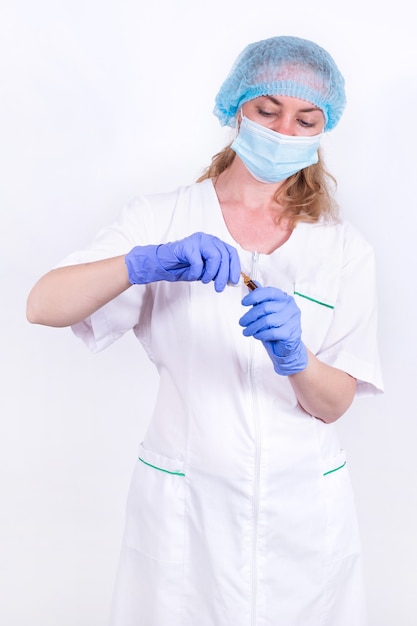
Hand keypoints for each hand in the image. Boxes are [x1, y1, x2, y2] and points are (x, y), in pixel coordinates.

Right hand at [125, 232, 240, 291]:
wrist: (163, 264)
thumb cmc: (184, 266)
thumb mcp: (205, 271)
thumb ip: (218, 272)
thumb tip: (231, 280)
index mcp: (213, 243)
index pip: (231, 252)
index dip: (235, 267)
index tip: (233, 281)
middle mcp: (207, 239)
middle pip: (224, 255)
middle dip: (223, 274)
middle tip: (219, 287)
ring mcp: (198, 240)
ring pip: (215, 257)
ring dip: (211, 273)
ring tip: (204, 280)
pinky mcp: (187, 246)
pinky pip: (198, 262)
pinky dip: (196, 273)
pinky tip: (192, 275)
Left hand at [239, 286, 307, 374]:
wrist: (287, 346)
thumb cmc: (276, 326)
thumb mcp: (266, 311)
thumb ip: (260, 298)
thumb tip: (250, 284)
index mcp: (284, 298)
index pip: (268, 292)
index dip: (254, 296)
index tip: (243, 303)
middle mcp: (290, 307)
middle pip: (265, 308)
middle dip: (250, 316)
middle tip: (242, 322)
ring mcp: (292, 319)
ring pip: (267, 321)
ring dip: (253, 327)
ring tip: (246, 331)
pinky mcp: (291, 333)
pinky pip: (272, 332)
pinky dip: (261, 334)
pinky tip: (257, 335)